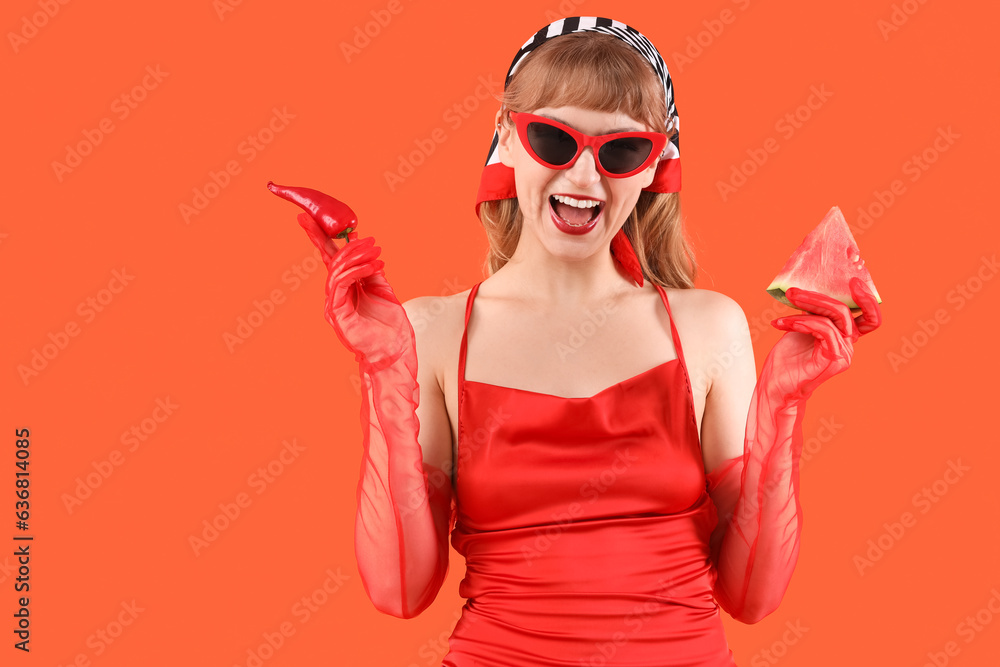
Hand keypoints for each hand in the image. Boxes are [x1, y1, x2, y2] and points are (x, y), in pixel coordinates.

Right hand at [295, 211, 411, 372]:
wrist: (394, 352)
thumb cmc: (390, 325)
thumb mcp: (382, 288)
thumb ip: (369, 269)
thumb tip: (362, 245)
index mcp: (344, 288)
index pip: (329, 258)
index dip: (319, 237)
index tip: (307, 216)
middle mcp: (335, 295)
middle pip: (327, 261)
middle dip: (330, 239)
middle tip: (355, 232)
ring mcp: (334, 305)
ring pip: (336, 270)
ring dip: (356, 255)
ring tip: (376, 250)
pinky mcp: (337, 315)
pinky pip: (341, 284)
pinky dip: (356, 270)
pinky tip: (373, 266)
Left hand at [766, 277, 881, 401]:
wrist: (775, 385)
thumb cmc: (787, 357)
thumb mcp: (801, 327)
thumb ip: (813, 312)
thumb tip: (810, 288)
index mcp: (845, 337)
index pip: (870, 318)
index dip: (867, 299)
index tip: (853, 280)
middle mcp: (849, 345)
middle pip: (846, 311)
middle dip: (818, 296)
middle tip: (793, 292)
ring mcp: (843, 354)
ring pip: (834, 317)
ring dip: (805, 307)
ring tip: (784, 306)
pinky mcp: (833, 360)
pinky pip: (824, 330)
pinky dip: (802, 321)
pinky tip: (782, 323)